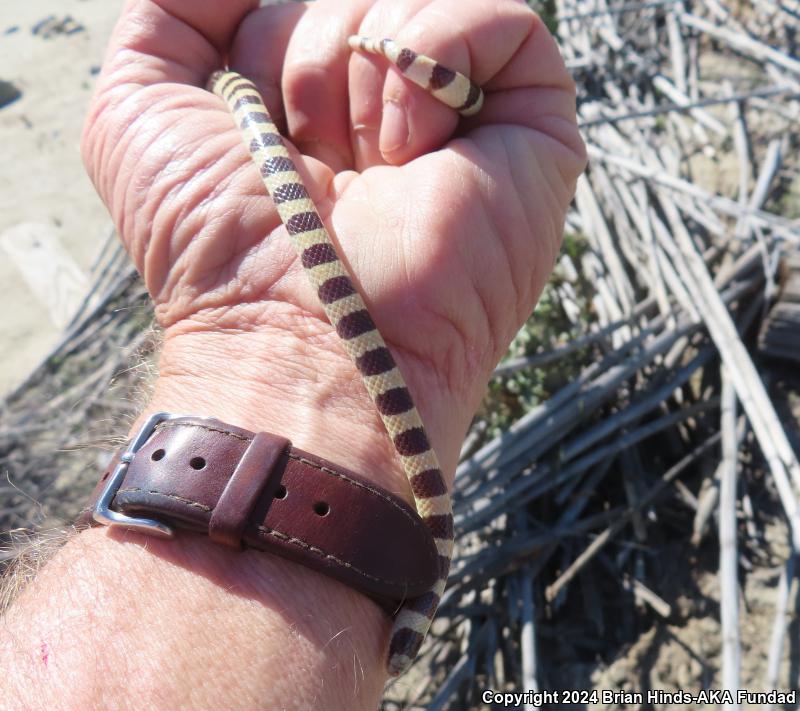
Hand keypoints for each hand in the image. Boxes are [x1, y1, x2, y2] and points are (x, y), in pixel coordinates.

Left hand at [81, 0, 585, 498]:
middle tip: (309, 158)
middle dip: (307, 61)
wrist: (295, 337)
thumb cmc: (214, 241)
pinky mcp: (530, 131)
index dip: (263, 42)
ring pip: (417, 1)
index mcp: (314, 97)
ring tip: (364, 169)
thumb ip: (173, 10)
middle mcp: (387, 103)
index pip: (293, 5)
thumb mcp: (140, 104)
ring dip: (361, 74)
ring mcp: (461, 117)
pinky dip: (438, 52)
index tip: (254, 115)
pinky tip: (411, 146)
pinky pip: (505, 22)